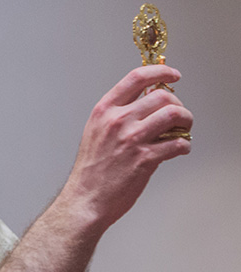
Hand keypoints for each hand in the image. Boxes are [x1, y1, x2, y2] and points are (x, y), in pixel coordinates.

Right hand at [65, 65, 192, 230]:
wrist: (85, 199)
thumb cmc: (90, 170)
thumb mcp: (95, 132)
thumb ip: (117, 114)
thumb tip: (146, 103)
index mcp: (104, 110)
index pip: (136, 78)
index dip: (160, 72)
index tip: (172, 75)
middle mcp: (118, 121)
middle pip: (161, 96)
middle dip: (178, 104)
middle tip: (180, 114)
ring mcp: (132, 139)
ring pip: (174, 115)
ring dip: (186, 120)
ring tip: (184, 129)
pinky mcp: (145, 160)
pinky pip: (177, 143)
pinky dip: (184, 145)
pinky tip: (180, 149)